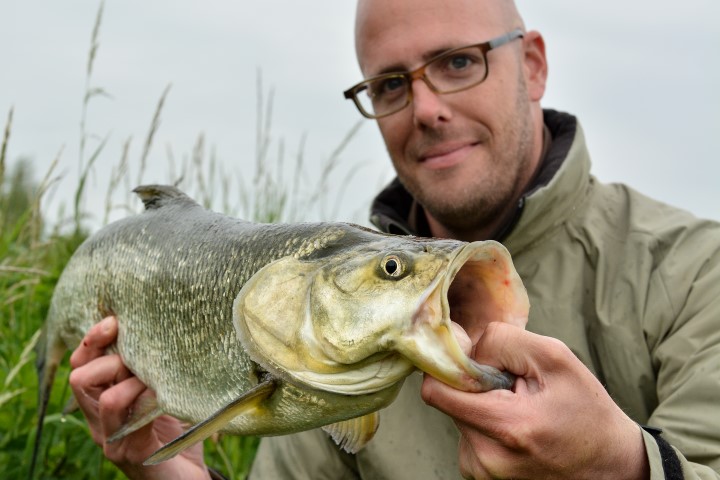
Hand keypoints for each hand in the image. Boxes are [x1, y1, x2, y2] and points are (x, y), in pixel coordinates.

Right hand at [68, 316, 211, 479]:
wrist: (187, 479)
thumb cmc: (177, 432)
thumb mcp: (163, 392)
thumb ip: (154, 368)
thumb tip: (166, 328)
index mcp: (103, 400)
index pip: (83, 362)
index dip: (93, 338)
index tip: (116, 319)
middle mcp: (100, 420)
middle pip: (80, 376)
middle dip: (108, 357)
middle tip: (140, 356)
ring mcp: (111, 439)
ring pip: (100, 396)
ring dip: (129, 378)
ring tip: (154, 379)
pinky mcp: (131, 454)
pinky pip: (128, 422)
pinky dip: (146, 401)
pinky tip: (165, 397)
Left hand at [421, 322, 648, 479]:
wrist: (610, 464)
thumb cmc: (586, 409)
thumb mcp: (554, 357)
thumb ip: (501, 341)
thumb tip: (463, 347)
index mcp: (506, 427)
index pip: (436, 392)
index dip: (449, 366)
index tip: (473, 359)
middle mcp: (486, 458)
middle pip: (448, 400)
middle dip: (475, 384)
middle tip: (513, 388)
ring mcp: (482, 472)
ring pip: (458, 415)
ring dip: (482, 404)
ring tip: (520, 410)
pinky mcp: (481, 476)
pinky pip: (468, 434)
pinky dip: (486, 423)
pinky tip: (517, 427)